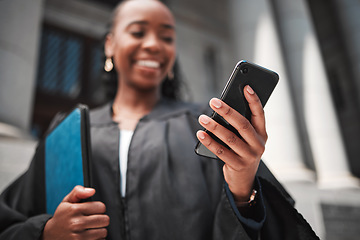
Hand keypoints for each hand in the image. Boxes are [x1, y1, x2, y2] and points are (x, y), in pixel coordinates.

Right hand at [42, 186, 109, 239]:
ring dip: (99, 230)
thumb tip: (92, 191)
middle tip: (93, 220)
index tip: (93, 210)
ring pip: (103, 232)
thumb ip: (78, 192)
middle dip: (101, 219)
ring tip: (91, 228)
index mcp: (74, 210)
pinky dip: (97, 239)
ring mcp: (79, 237)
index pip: (101, 207)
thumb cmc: (62, 217)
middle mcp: (76, 223)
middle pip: (104, 220)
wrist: (50, 235)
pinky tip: (89, 236)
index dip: (99, 208)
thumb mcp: (67, 201)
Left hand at [196, 85, 266, 202]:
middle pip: (242, 125)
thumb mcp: (248, 138)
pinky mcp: (237, 165)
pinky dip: (209, 142)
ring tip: (202, 118)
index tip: (246, 87)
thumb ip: (240, 124)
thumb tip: (222, 108)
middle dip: (227, 111)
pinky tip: (200, 133)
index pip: (260, 114)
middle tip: (213, 101)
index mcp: (263, 133)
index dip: (254, 100)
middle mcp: (259, 144)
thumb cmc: (243, 150)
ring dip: (214, 126)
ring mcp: (249, 156)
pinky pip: (221, 152)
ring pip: (230, 138)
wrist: (244, 179)